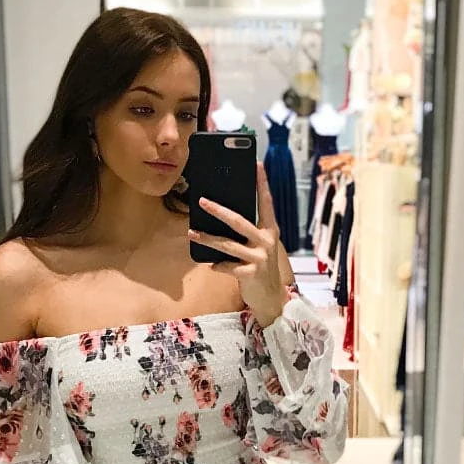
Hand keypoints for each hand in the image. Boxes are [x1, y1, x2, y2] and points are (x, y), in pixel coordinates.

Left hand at [189, 162, 286, 326]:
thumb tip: (223, 217)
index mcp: (270, 231)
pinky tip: (212, 266)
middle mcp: (266, 241)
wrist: (271, 299)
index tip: (257, 164)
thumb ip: (248, 234)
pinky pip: (227, 266)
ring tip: (192, 233)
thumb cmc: (260, 269)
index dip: (262, 184)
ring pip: (227, 244)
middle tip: (202, 201)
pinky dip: (217, 266)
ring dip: (207, 238)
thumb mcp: (259, 248)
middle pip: (239, 221)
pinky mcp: (251, 274)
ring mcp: (259, 258)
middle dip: (218, 210)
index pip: (266, 203)